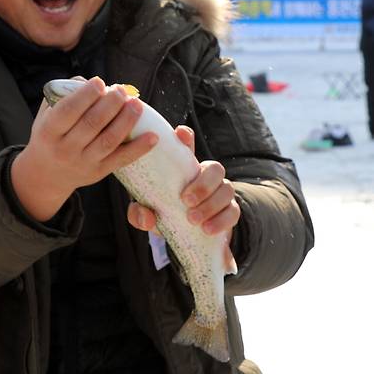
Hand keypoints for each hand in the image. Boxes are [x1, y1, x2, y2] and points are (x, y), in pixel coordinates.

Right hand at [11, 76, 157, 220]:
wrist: (46, 175)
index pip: (68, 111)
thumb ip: (64, 96)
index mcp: (48, 131)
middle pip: (92, 123)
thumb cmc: (49, 136)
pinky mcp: (98, 172)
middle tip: (122, 91)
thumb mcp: (46, 115)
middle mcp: (65, 149)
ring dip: (126, 121)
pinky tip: (153, 136)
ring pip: (109, 140)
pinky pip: (121, 160)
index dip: (85, 95)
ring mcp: (83, 163)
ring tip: (137, 104)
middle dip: (110, 104)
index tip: (100, 82)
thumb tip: (89, 81)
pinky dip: (139, 148)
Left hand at [127, 124, 239, 271]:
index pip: (188, 148)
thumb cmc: (168, 218)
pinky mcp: (230, 211)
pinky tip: (207, 229)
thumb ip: (140, 215)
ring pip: (227, 189)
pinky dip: (220, 221)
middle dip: (203, 184)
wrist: (189, 240)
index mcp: (185, 172)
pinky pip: (233, 212)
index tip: (180, 133)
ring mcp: (221, 193)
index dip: (186, 138)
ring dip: (210, 205)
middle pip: (215, 168)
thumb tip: (144, 216)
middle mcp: (206, 177)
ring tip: (193, 219)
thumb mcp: (151, 216)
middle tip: (186, 200)